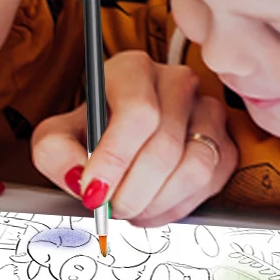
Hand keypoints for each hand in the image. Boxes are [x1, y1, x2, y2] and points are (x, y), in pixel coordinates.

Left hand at [30, 51, 237, 226]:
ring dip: (158, 202)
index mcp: (133, 70)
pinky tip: (153, 207)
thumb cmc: (91, 132)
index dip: (116, 159)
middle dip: (133, 191)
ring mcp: (206, 109)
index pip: (137, 113)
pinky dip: (179, 207)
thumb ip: (55, 153)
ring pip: (195, 166)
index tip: (94, 192)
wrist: (119, 138)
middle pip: (165, 146)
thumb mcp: (57, 137)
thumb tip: (78, 177)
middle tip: (111, 210)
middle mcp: (176, 82)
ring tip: (131, 210)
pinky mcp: (224, 141)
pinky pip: (212, 182)